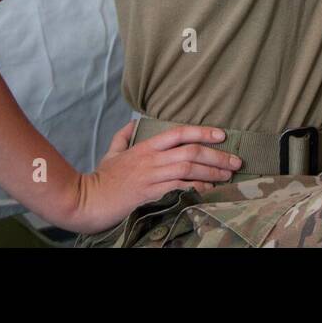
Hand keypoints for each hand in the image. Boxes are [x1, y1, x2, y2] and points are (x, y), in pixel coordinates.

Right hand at [61, 121, 241, 233]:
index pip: (180, 133)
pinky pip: (180, 188)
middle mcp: (152, 159)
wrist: (85, 200)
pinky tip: (210, 189)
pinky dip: (198, 187)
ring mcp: (152, 176)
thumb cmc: (101, 179)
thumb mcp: (112, 153)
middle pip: (192, 152)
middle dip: (218, 156)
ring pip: (189, 168)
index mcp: (146, 146)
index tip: (223, 134)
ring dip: (213, 172)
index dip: (203, 131)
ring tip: (229, 175)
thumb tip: (132, 122)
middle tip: (236, 161)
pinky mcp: (150, 194)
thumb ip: (123, 136)